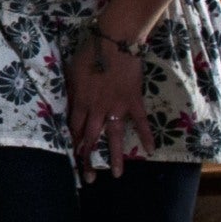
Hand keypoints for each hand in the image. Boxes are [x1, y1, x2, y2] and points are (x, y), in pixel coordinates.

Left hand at [66, 29, 152, 180]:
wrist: (114, 42)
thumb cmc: (89, 53)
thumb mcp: (72, 72)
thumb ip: (72, 92)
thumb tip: (70, 106)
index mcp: (80, 102)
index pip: (74, 129)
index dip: (73, 144)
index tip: (73, 158)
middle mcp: (97, 109)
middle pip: (90, 138)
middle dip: (88, 159)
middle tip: (88, 179)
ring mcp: (116, 107)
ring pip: (113, 136)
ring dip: (114, 157)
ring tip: (115, 175)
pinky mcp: (133, 101)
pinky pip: (140, 121)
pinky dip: (146, 135)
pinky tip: (150, 150)